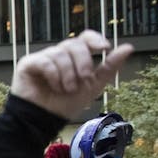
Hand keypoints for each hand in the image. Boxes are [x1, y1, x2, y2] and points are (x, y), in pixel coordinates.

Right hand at [9, 31, 132, 121]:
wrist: (45, 120)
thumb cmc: (66, 105)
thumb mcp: (94, 85)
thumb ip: (110, 66)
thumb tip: (129, 47)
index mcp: (74, 57)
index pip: (85, 37)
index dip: (94, 39)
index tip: (104, 48)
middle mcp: (58, 54)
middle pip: (75, 44)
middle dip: (83, 62)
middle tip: (83, 80)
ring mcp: (43, 58)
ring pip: (60, 53)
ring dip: (67, 74)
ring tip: (66, 89)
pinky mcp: (28, 64)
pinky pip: (45, 60)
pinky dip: (53, 75)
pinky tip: (53, 87)